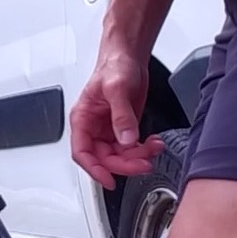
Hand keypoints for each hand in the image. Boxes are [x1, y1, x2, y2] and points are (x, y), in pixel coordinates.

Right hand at [70, 53, 165, 189]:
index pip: (82, 152)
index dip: (94, 169)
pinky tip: (154, 141)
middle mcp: (94, 126)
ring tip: (154, 147)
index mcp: (83, 118)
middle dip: (125, 163)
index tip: (109, 180)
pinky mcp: (124, 127)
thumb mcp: (116, 88)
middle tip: (144, 163)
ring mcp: (110, 128)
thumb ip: (121, 116)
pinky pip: (132, 147)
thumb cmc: (114, 65)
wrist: (128, 56)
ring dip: (138, 155)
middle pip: (104, 158)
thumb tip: (126, 140)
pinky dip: (144, 148)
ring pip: (120, 155)